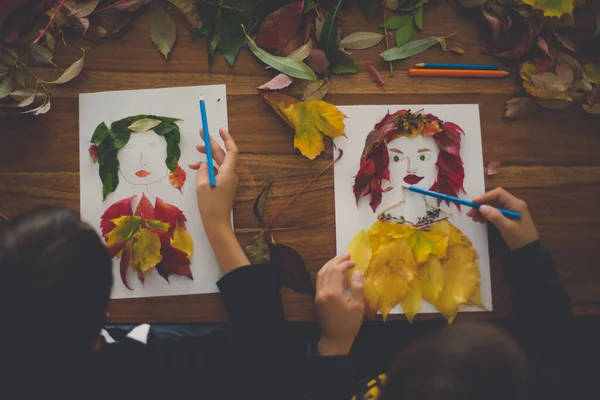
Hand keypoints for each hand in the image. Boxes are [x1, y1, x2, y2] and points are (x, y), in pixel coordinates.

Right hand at [190, 128, 247, 273]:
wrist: (216, 224)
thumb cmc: (210, 205)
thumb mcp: (202, 185)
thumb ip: (203, 170)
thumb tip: (204, 163)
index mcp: (228, 172)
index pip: (231, 150)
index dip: (226, 138)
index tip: (219, 129)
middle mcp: (230, 174)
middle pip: (222, 155)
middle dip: (212, 144)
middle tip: (201, 134)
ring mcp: (227, 181)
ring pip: (218, 163)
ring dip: (207, 156)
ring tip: (195, 150)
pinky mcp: (223, 186)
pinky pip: (216, 172)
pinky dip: (206, 168)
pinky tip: (195, 168)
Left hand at [315, 253, 364, 355]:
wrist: (334, 340)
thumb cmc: (349, 325)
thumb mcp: (358, 307)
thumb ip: (357, 287)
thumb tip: (358, 271)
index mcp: (332, 293)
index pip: (336, 271)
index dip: (345, 264)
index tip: (354, 262)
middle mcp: (322, 292)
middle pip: (327, 269)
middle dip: (337, 260)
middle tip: (347, 254)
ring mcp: (318, 295)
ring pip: (321, 274)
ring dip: (330, 264)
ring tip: (340, 259)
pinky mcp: (317, 298)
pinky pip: (319, 280)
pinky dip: (326, 272)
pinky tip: (333, 271)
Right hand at [467, 188, 538, 250]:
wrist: (529, 250)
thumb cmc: (520, 238)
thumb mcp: (507, 227)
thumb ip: (495, 216)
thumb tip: (481, 207)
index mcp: (515, 204)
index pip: (498, 194)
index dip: (485, 197)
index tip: (473, 203)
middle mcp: (513, 205)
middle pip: (494, 200)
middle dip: (481, 205)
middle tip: (470, 213)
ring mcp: (511, 211)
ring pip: (493, 207)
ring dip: (482, 211)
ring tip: (473, 218)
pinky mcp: (508, 218)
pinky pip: (495, 213)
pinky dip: (487, 216)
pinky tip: (480, 220)